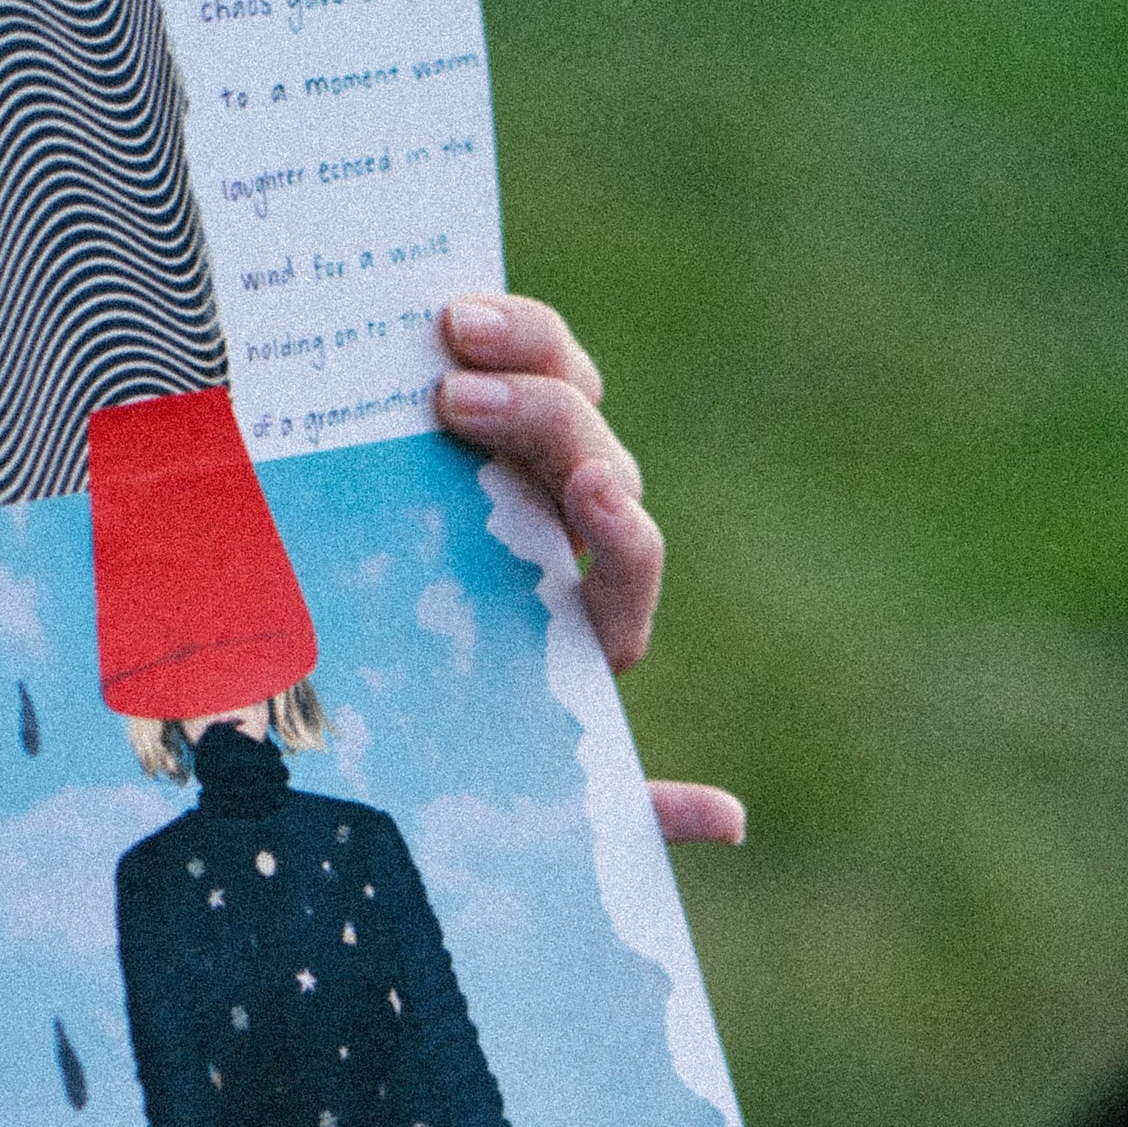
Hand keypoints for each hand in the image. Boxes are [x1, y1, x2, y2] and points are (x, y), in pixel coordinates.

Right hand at [433, 292, 743, 846]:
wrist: (395, 713)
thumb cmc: (469, 754)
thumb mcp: (550, 797)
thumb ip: (635, 811)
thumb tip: (732, 818)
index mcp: (594, 620)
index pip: (630, 560)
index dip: (620, 526)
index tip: (593, 494)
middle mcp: (575, 537)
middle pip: (593, 454)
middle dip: (541, 421)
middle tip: (461, 399)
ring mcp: (530, 477)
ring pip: (561, 390)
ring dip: (523, 351)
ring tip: (450, 327)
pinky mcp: (480, 435)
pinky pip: (506, 363)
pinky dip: (493, 333)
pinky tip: (435, 308)